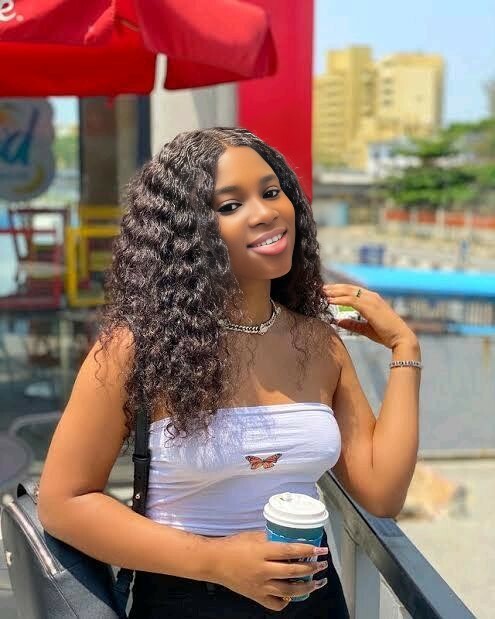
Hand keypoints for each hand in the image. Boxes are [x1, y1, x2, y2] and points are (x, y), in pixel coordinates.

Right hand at [209, 531, 328, 610]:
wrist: (215, 561)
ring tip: (317, 583)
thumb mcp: (254, 536)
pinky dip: (286, 601)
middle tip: (322, 565)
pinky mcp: (256, 596)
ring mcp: (260, 586)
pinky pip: (276, 604)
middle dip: (311, 569)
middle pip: (293, 572)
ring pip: (289, 591)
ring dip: (306, 587)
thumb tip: (290, 539)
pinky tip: (292, 595)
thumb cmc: (234, 544)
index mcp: (262, 552)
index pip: (290, 552)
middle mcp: (263, 570)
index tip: (321, 550)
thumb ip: (272, 538)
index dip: (308, 551)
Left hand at [323, 283, 417, 349]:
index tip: (327, 292)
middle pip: (348, 288)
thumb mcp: (365, 328)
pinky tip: (329, 301)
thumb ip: (352, 324)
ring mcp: (371, 300)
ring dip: (334, 291)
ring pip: (348, 292)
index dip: (339, 290)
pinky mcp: (369, 306)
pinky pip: (350, 300)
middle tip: (320, 288)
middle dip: (334, 288)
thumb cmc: (385, 334)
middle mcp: (371, 296)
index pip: (352, 291)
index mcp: (372, 300)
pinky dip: (339, 299)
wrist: (400, 338)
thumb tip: (338, 321)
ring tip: (322, 292)